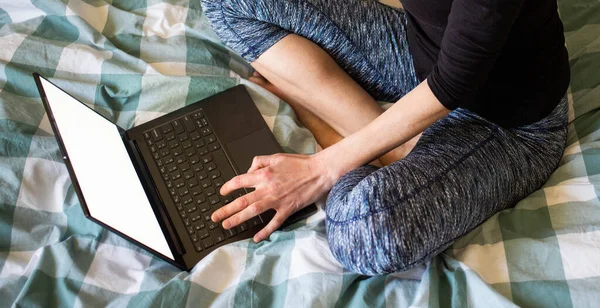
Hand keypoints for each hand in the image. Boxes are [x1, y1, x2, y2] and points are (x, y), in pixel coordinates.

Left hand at [211, 153, 334, 241]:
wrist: (319, 171)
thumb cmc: (300, 163)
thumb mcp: (276, 156)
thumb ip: (260, 161)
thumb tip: (249, 169)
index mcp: (264, 174)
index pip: (239, 181)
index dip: (228, 187)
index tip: (221, 193)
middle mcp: (267, 188)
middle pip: (242, 201)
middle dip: (225, 210)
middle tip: (215, 217)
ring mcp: (277, 200)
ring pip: (253, 212)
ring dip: (238, 219)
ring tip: (227, 225)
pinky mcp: (287, 209)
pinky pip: (274, 223)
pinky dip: (265, 231)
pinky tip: (257, 238)